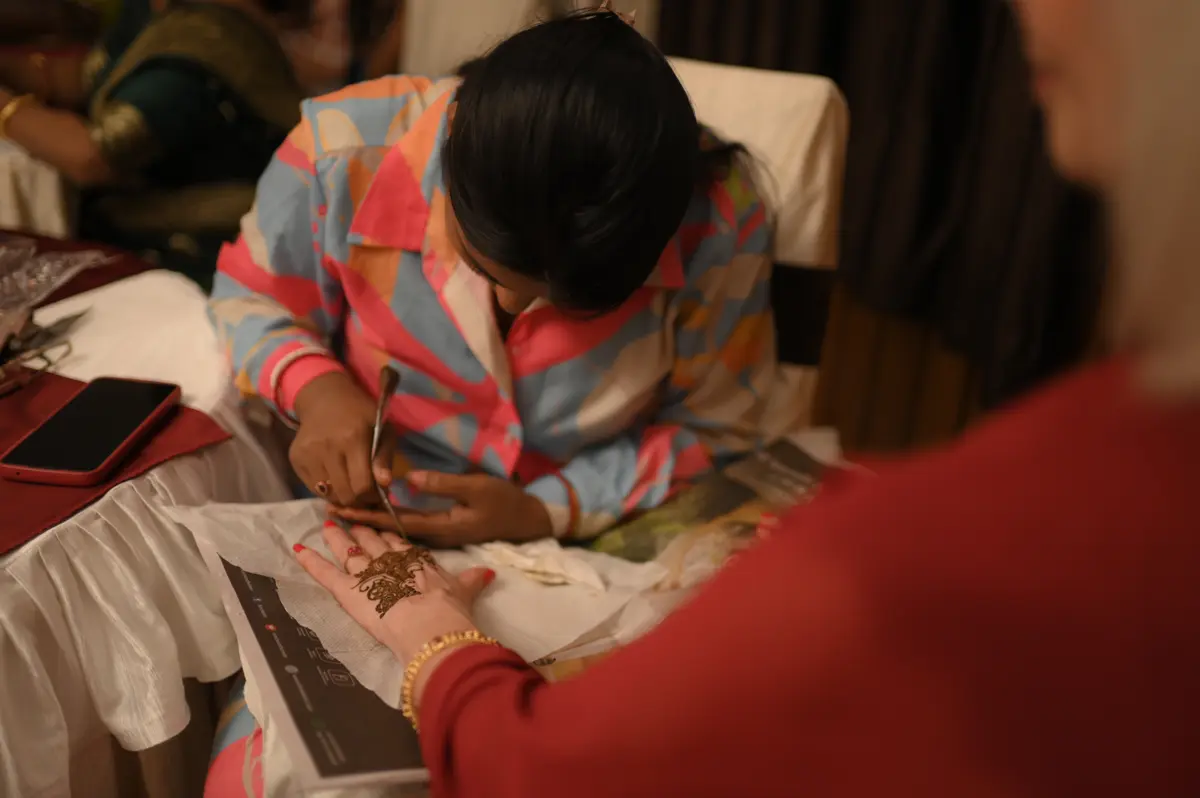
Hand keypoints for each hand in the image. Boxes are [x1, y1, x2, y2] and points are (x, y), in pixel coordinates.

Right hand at [290, 371, 394, 506]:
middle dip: (359, 501)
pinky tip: (335, 478)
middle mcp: (327, 448)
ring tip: (351, 487)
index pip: (362, 485)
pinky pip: (313, 489)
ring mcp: (308, 454)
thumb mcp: (383, 429)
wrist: (325, 399)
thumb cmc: (361, 415)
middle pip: (345, 495)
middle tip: (365, 494)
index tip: (378, 494)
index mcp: (353, 439)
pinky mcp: (295, 459)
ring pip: (328, 496)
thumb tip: (385, 484)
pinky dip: (327, 490)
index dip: (373, 497)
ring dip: (342, 497)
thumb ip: (385, 458)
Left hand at [295, 522, 493, 670]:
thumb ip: (473, 580)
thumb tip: (488, 573)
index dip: (389, 536)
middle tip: (352, 516)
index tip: (382, 525)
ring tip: (329, 523)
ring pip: (349, 550)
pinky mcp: (347, 588)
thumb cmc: (450, 608)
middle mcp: (391, 561)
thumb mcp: (466, 591)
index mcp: (418, 561)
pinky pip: (326, 573)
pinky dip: (311, 562)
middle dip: (363, 529)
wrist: (431, 623)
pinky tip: (297, 550)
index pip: (400, 545)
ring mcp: (367, 572)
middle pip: (373, 542)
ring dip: (338, 537)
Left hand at [330, 471, 552, 545]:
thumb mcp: (477, 488)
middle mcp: (434, 537)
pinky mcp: (444, 532)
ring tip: (345, 515)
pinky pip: (409, 530)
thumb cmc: (504, 502)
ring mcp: (439, 537)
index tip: (339, 509)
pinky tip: (378, 515)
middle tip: (330, 513)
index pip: (394, 522)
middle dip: (360, 523)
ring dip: (372, 524)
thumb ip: (443, 484)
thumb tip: (408, 479)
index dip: (366, 516)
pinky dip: (389, 522)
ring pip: (397, 533)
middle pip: (389, 532)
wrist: (528, 520)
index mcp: (440, 527)